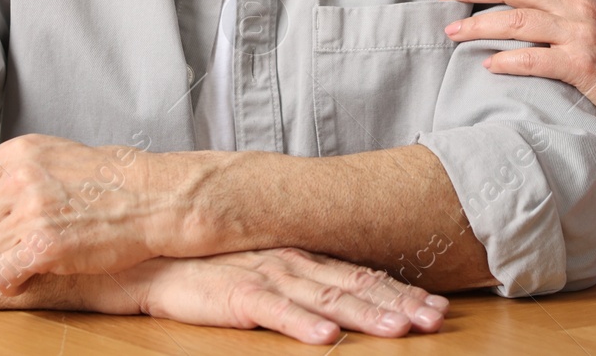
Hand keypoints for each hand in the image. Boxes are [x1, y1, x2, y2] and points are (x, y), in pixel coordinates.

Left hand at [0, 133, 199, 293]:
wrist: (155, 200)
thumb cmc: (118, 181)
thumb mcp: (64, 155)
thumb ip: (26, 169)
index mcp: (24, 152)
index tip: (9, 216)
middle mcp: (22, 178)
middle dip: (1, 234)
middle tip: (32, 237)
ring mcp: (31, 213)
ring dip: (11, 258)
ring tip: (40, 255)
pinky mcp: (43, 248)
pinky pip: (0, 273)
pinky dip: (11, 281)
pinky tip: (29, 276)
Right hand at [94, 247, 449, 344]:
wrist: (158, 256)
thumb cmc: (216, 265)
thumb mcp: (271, 267)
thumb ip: (308, 278)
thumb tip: (349, 298)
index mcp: (307, 257)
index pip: (364, 274)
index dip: (403, 291)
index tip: (438, 307)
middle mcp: (295, 261)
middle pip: (356, 286)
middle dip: (400, 304)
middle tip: (436, 320)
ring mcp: (268, 274)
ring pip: (326, 298)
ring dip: (366, 315)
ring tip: (399, 329)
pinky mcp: (237, 293)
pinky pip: (275, 310)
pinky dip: (302, 324)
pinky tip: (328, 338)